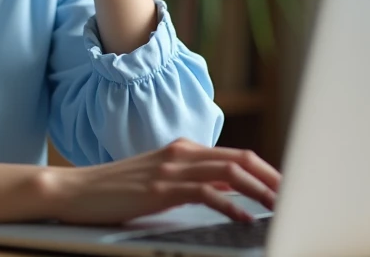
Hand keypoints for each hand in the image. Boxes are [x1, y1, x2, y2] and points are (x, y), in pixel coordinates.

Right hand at [37, 138, 280, 225]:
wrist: (74, 191)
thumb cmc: (115, 191)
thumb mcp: (159, 181)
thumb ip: (192, 181)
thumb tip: (230, 193)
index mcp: (183, 150)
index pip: (237, 156)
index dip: (266, 172)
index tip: (286, 190)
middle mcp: (181, 153)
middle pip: (241, 159)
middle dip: (272, 178)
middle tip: (295, 197)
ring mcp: (171, 169)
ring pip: (229, 173)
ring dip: (260, 191)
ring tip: (278, 208)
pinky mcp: (160, 189)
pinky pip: (206, 193)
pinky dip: (231, 206)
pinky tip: (243, 219)